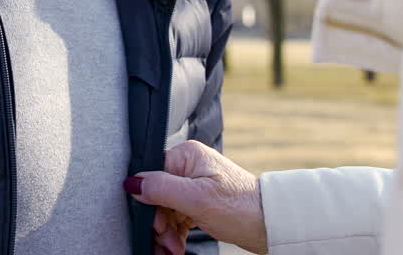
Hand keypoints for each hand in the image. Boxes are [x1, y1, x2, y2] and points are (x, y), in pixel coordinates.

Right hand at [127, 140, 266, 253]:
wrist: (270, 224)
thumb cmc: (242, 207)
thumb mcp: (196, 198)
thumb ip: (161, 188)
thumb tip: (132, 182)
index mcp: (187, 156)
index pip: (152, 175)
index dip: (150, 202)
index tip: (156, 223)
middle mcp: (189, 167)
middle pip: (157, 196)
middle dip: (160, 224)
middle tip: (167, 243)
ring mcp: (195, 186)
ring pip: (165, 210)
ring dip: (166, 233)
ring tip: (173, 250)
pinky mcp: (199, 202)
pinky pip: (176, 218)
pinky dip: (175, 234)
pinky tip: (176, 247)